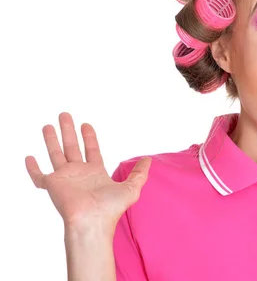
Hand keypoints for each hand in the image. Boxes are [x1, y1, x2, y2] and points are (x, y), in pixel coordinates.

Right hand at [25, 112, 151, 229]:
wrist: (93, 221)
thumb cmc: (111, 208)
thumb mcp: (132, 188)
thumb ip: (139, 173)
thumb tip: (148, 160)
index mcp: (95, 173)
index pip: (91, 150)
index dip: (89, 137)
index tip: (86, 124)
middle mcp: (79, 173)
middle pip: (72, 147)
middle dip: (69, 130)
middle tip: (65, 115)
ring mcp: (64, 178)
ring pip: (55, 154)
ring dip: (51, 140)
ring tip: (48, 125)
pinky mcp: (52, 185)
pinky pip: (38, 175)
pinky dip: (32, 167)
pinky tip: (29, 157)